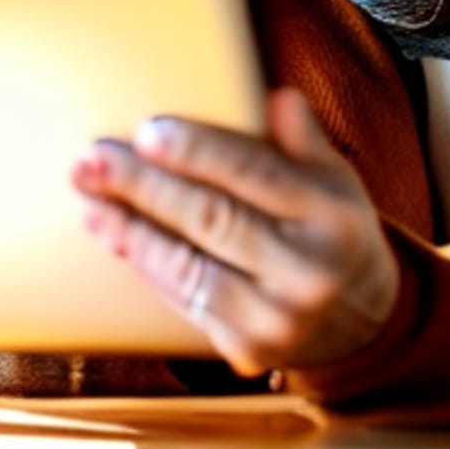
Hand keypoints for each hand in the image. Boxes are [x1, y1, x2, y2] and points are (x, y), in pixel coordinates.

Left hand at [71, 86, 399, 375]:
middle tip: (92, 160)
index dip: (198, 152)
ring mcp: (278, 318)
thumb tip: (280, 99)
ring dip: (130, 231)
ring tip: (89, 199)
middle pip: (212, 220)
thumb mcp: (334, 179)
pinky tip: (116, 236)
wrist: (359, 317)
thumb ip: (303, 141)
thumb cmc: (330, 229)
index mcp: (333, 217)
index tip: (147, 131)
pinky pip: (184, 300)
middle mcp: (309, 272)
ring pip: (188, 268)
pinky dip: (147, 266)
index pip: (256, 174)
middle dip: (144, 187)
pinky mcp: (248, 349)